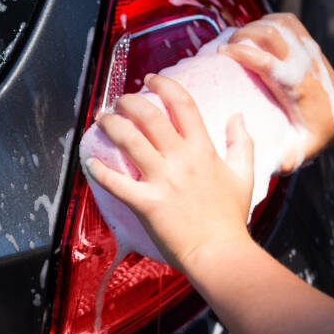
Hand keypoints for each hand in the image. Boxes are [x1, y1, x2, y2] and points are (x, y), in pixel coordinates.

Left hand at [85, 74, 254, 270]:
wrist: (220, 253)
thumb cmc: (230, 218)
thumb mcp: (243, 176)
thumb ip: (242, 143)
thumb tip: (238, 116)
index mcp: (203, 150)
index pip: (183, 104)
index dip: (164, 85)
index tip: (151, 79)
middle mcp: (181, 160)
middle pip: (150, 117)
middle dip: (130, 102)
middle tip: (120, 101)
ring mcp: (162, 181)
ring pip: (130, 141)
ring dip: (112, 126)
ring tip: (103, 120)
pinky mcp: (146, 204)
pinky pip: (117, 183)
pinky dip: (100, 171)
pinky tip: (90, 162)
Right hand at [219, 13, 333, 171]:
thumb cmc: (320, 130)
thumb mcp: (305, 148)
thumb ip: (288, 158)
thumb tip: (271, 167)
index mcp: (295, 84)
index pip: (266, 61)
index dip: (242, 53)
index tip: (221, 53)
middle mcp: (301, 61)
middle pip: (268, 33)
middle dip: (242, 35)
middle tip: (225, 48)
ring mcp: (306, 47)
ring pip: (274, 22)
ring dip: (252, 27)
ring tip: (237, 40)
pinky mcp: (307, 40)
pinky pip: (283, 19)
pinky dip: (265, 20)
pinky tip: (256, 33)